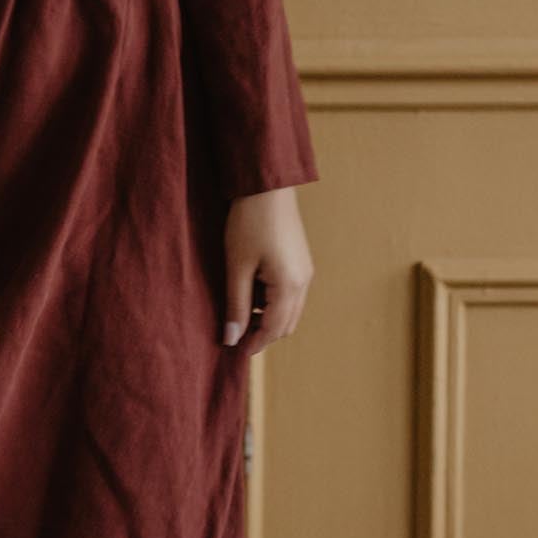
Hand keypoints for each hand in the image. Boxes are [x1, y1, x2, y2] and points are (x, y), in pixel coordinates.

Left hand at [221, 187, 312, 356]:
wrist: (267, 187)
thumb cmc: (249, 222)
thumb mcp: (237, 266)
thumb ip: (236, 305)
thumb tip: (232, 338)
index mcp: (289, 286)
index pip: (273, 329)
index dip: (254, 343)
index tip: (234, 351)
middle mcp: (303, 282)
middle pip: (286, 325)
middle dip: (263, 334)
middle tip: (236, 334)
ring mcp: (306, 272)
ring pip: (290, 311)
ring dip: (268, 319)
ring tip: (241, 312)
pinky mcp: (302, 262)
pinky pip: (292, 295)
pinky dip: (274, 303)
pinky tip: (253, 292)